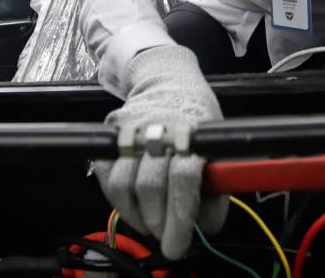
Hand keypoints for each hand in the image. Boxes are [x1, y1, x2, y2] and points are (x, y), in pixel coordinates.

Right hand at [93, 45, 227, 259]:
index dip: (181, 216)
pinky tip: (134, 209)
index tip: (178, 245)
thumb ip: (216, 185)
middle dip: (158, 222)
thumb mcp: (217, 145)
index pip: (184, 176)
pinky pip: (106, 177)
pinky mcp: (111, 133)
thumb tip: (207, 227)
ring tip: (150, 226)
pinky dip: (118, 201)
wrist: (167, 79)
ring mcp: (131, 128)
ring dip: (137, 216)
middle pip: (151, 185)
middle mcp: (159, 126)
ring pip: (124, 184)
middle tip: (166, 239)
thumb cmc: (197, 119)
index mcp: (193, 130)